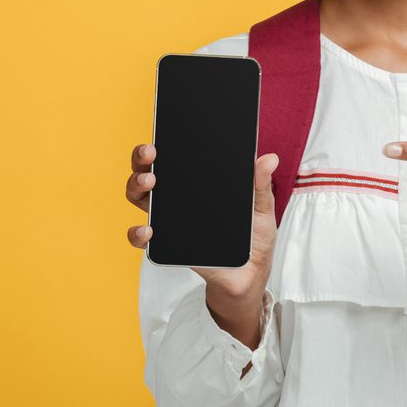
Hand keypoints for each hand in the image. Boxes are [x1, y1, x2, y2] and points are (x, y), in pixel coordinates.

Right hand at [125, 144, 279, 302]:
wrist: (250, 273)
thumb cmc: (253, 235)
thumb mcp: (261, 207)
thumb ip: (261, 184)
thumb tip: (269, 158)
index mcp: (198, 181)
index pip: (174, 155)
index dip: (163, 141)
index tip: (164, 132)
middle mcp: (178, 197)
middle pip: (149, 171)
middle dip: (142, 158)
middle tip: (151, 152)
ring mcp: (169, 219)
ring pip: (140, 197)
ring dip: (136, 186)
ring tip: (149, 182)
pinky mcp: (167, 244)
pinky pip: (142, 237)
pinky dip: (138, 232)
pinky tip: (148, 229)